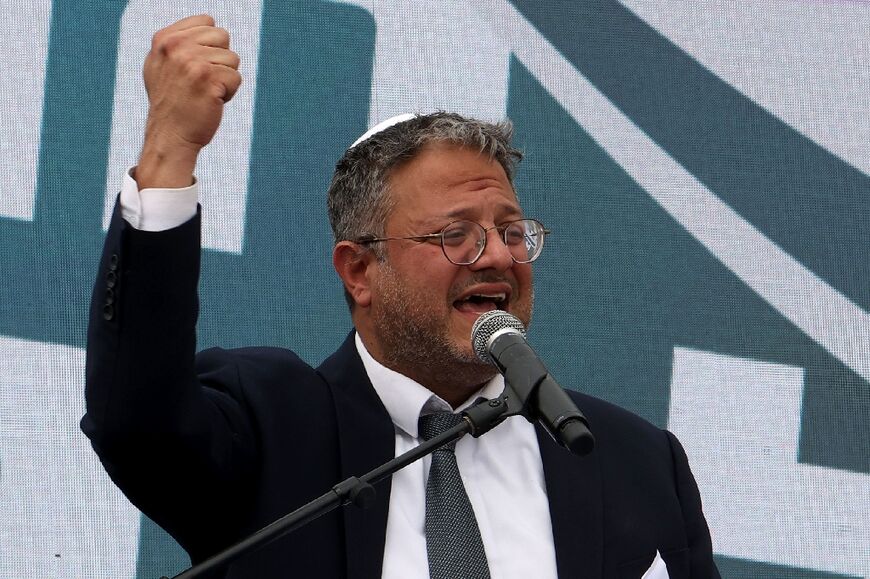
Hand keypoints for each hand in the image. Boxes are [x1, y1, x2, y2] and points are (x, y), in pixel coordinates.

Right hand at [136, 14, 241, 188]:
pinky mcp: (208, 79)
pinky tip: (211, 102)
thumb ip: (179, 43)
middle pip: (223, 37)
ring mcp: (191, 61)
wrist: (169, 136)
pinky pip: (236, 78)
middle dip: (220, 61)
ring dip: (224, 79)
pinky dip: (229, 93)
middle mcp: (176, 46)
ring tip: (204, 93)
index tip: (195, 66)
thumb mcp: (162, 65)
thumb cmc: (171, 104)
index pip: (207, 22)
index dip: (210, 45)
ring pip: (232, 59)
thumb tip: (209, 23)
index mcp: (165, 39)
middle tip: (201, 82)